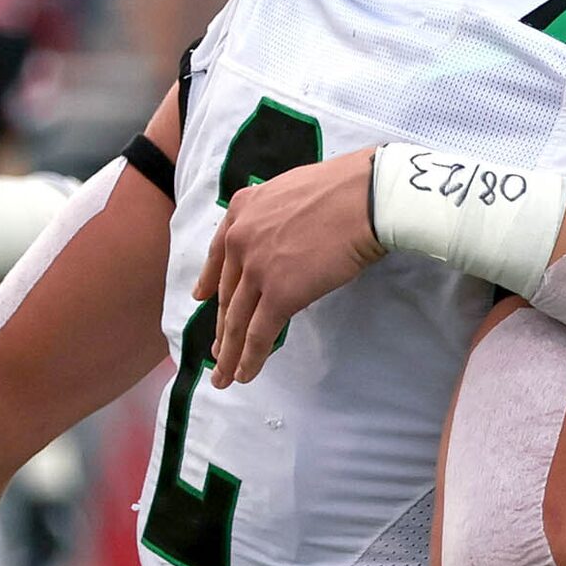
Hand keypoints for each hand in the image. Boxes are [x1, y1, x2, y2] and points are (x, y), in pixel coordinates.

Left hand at [194, 147, 381, 387]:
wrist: (364, 198)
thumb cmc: (345, 189)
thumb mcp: (293, 191)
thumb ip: (277, 218)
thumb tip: (287, 240)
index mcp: (242, 209)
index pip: (218, 254)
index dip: (208, 280)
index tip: (201, 297)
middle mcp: (240, 239)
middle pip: (227, 293)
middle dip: (221, 326)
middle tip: (217, 351)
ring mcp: (256, 268)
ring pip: (236, 320)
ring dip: (229, 352)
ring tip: (224, 376)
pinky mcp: (278, 295)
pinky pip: (258, 334)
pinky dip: (249, 358)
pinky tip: (244, 374)